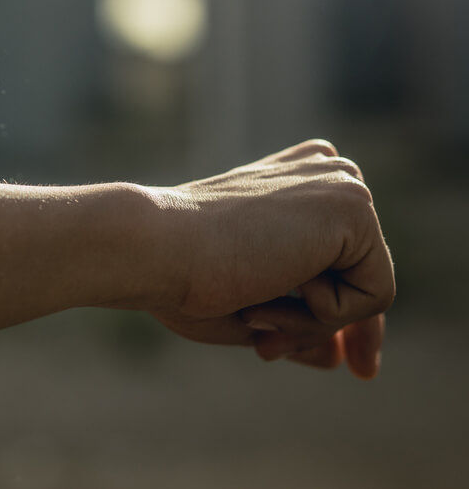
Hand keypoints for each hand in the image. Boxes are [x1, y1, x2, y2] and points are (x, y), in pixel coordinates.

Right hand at [148, 140, 393, 378]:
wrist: (156, 248)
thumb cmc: (180, 275)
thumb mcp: (247, 308)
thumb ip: (296, 326)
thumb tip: (335, 358)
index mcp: (296, 181)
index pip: (342, 262)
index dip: (328, 317)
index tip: (311, 356)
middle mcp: (324, 173)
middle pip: (360, 277)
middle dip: (321, 327)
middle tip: (266, 353)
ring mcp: (342, 184)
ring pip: (368, 291)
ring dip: (310, 323)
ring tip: (253, 312)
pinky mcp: (354, 207)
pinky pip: (374, 295)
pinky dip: (324, 315)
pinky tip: (272, 288)